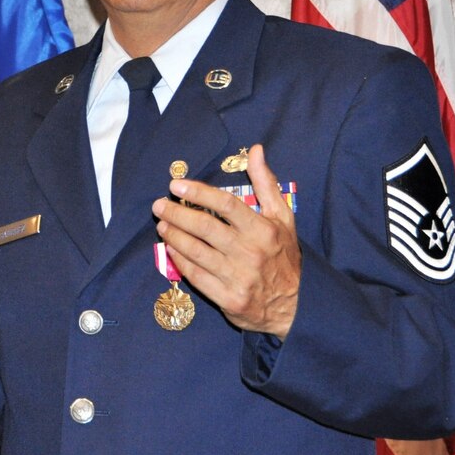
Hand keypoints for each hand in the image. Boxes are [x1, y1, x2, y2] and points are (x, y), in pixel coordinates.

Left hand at [151, 145, 299, 338]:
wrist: (296, 304)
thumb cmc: (284, 254)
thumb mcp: (282, 217)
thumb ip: (266, 183)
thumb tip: (256, 150)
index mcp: (263, 229)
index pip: (226, 205)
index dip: (198, 192)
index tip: (176, 185)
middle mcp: (250, 252)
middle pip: (205, 227)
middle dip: (177, 214)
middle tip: (159, 205)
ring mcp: (238, 277)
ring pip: (196, 252)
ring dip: (174, 236)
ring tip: (162, 224)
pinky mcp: (229, 299)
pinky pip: (196, 276)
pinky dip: (180, 261)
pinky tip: (171, 249)